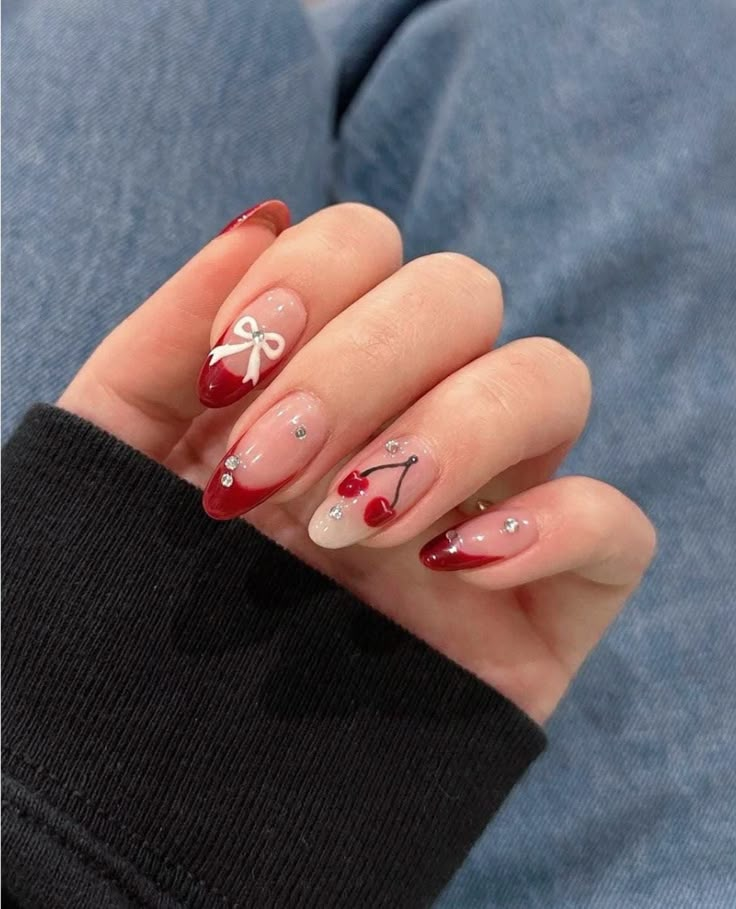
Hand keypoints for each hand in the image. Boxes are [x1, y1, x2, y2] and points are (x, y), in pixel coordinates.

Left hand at [60, 201, 655, 723]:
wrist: (161, 772)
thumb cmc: (132, 603)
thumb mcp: (115, 458)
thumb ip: (167, 337)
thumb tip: (259, 222)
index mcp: (320, 375)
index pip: (368, 246)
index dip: (309, 281)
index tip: (233, 375)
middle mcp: (412, 417)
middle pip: (463, 293)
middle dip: (361, 365)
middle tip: (270, 475)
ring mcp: (488, 502)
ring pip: (552, 379)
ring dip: (448, 432)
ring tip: (348, 527)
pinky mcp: (545, 602)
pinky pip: (619, 526)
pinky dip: (552, 525)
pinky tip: (450, 567)